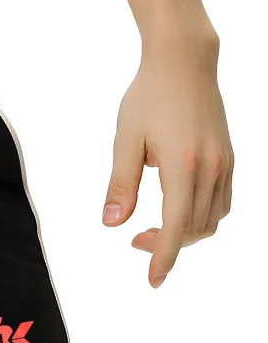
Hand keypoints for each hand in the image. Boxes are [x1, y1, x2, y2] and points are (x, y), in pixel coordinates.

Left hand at [102, 40, 233, 286]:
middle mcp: (211, 167)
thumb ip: (120, 184)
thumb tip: (112, 223)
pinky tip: (177, 211)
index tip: (153, 280)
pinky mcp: (229, 157)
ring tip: (153, 229)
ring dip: (186, 234)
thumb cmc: (148, 98)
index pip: (177, 226)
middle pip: (196, 229)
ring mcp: (225, 162)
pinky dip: (202, 217)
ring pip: (213, 219)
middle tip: (135, 240)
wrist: (184, 62)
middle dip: (169, 245)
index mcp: (182, 165)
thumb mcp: (125, 141)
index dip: (165, 257)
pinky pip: (222, 202)